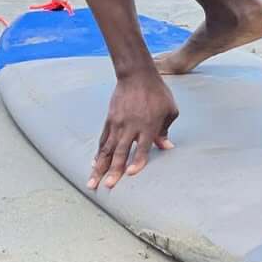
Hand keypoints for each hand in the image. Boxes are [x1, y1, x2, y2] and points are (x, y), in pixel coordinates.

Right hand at [88, 70, 177, 189]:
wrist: (137, 75)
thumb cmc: (157, 93)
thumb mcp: (169, 110)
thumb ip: (165, 130)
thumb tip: (166, 147)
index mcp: (147, 125)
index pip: (141, 147)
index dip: (137, 161)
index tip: (131, 174)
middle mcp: (130, 126)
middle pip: (120, 152)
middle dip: (113, 170)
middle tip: (107, 186)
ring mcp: (117, 123)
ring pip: (107, 149)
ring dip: (99, 167)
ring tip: (92, 182)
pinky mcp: (109, 120)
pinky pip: (103, 139)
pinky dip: (98, 152)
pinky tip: (93, 163)